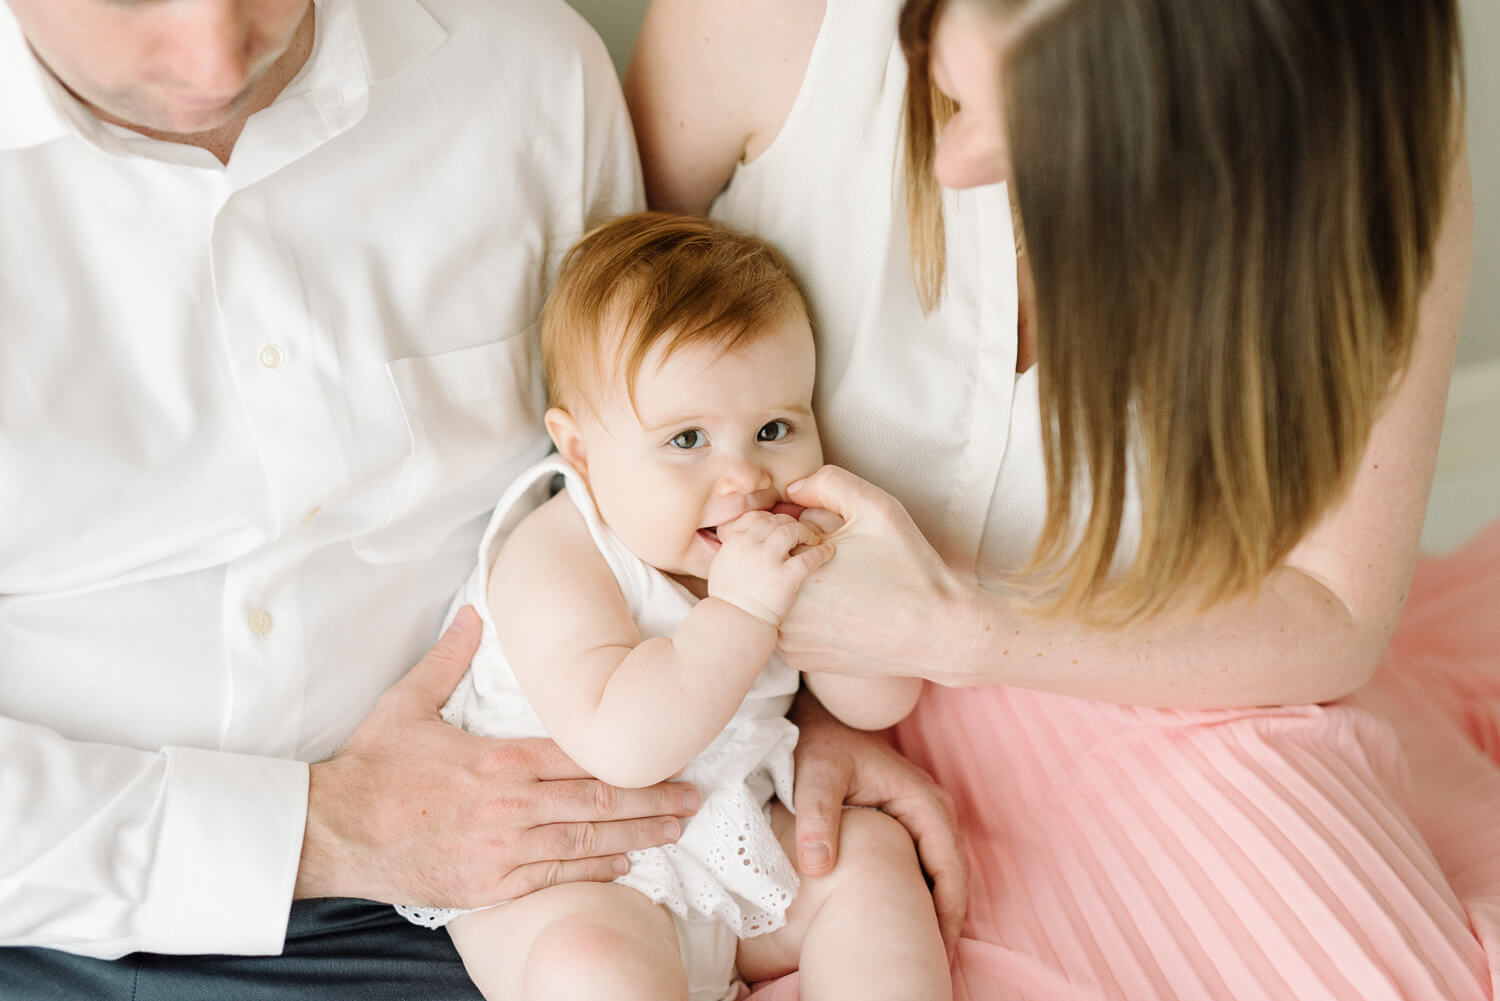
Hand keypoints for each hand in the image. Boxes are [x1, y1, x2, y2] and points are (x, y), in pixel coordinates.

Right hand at [295, 606, 699, 907]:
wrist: (332, 833)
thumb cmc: (370, 769)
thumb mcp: (406, 702)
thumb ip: (448, 657)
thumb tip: (473, 611)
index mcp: (498, 760)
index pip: (580, 756)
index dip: (630, 758)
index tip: (668, 755)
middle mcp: (510, 806)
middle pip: (596, 801)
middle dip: (651, 798)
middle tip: (693, 796)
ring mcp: (502, 850)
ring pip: (584, 841)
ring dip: (636, 833)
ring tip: (675, 828)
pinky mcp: (488, 886)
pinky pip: (553, 878)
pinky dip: (594, 869)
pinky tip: (624, 862)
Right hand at [708, 510, 832, 625]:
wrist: (736, 624)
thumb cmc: (730, 600)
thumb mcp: (722, 565)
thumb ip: (735, 547)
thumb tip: (748, 537)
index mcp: (735, 541)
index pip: (756, 517)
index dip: (771, 519)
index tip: (780, 526)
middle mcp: (750, 546)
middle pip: (775, 520)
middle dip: (790, 524)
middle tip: (800, 533)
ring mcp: (768, 561)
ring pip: (791, 530)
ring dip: (805, 531)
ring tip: (813, 539)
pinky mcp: (786, 578)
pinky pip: (808, 557)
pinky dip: (822, 552)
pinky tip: (828, 552)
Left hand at [782, 465, 966, 679]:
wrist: (937, 633)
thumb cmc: (909, 569)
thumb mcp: (876, 508)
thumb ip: (828, 483)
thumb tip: (792, 490)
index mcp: (793, 570)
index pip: (774, 531)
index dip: (806, 528)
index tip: (835, 539)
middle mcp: (781, 610)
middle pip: (775, 565)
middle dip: (800, 556)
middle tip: (845, 565)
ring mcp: (788, 640)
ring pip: (779, 595)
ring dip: (800, 587)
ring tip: (845, 589)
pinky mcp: (800, 658)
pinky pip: (790, 625)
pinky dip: (807, 615)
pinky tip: (842, 612)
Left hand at [789, 690, 967, 956]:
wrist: (818, 716)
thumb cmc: (819, 742)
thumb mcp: (815, 775)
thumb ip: (816, 817)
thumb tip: (817, 868)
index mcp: (923, 800)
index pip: (949, 868)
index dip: (947, 913)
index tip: (935, 950)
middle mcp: (934, 808)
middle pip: (954, 877)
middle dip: (947, 921)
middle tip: (931, 964)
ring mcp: (925, 815)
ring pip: (943, 874)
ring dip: (938, 911)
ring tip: (922, 951)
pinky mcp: (910, 821)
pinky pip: (927, 865)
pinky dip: (923, 894)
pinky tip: (906, 920)